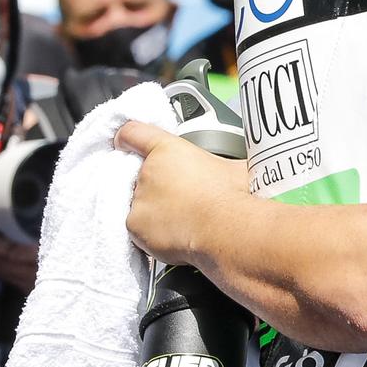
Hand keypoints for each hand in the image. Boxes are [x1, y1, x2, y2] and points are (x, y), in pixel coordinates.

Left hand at [116, 120, 247, 264]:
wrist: (228, 229)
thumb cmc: (235, 197)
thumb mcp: (236, 167)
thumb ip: (227, 163)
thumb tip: (242, 167)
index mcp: (169, 150)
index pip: (133, 134)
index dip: (128, 139)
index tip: (125, 143)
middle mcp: (148, 171)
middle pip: (142, 176)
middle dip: (158, 186)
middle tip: (183, 198)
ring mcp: (139, 199)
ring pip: (141, 204)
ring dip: (156, 210)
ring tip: (184, 220)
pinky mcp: (134, 225)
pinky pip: (140, 228)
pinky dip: (153, 232)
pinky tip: (176, 233)